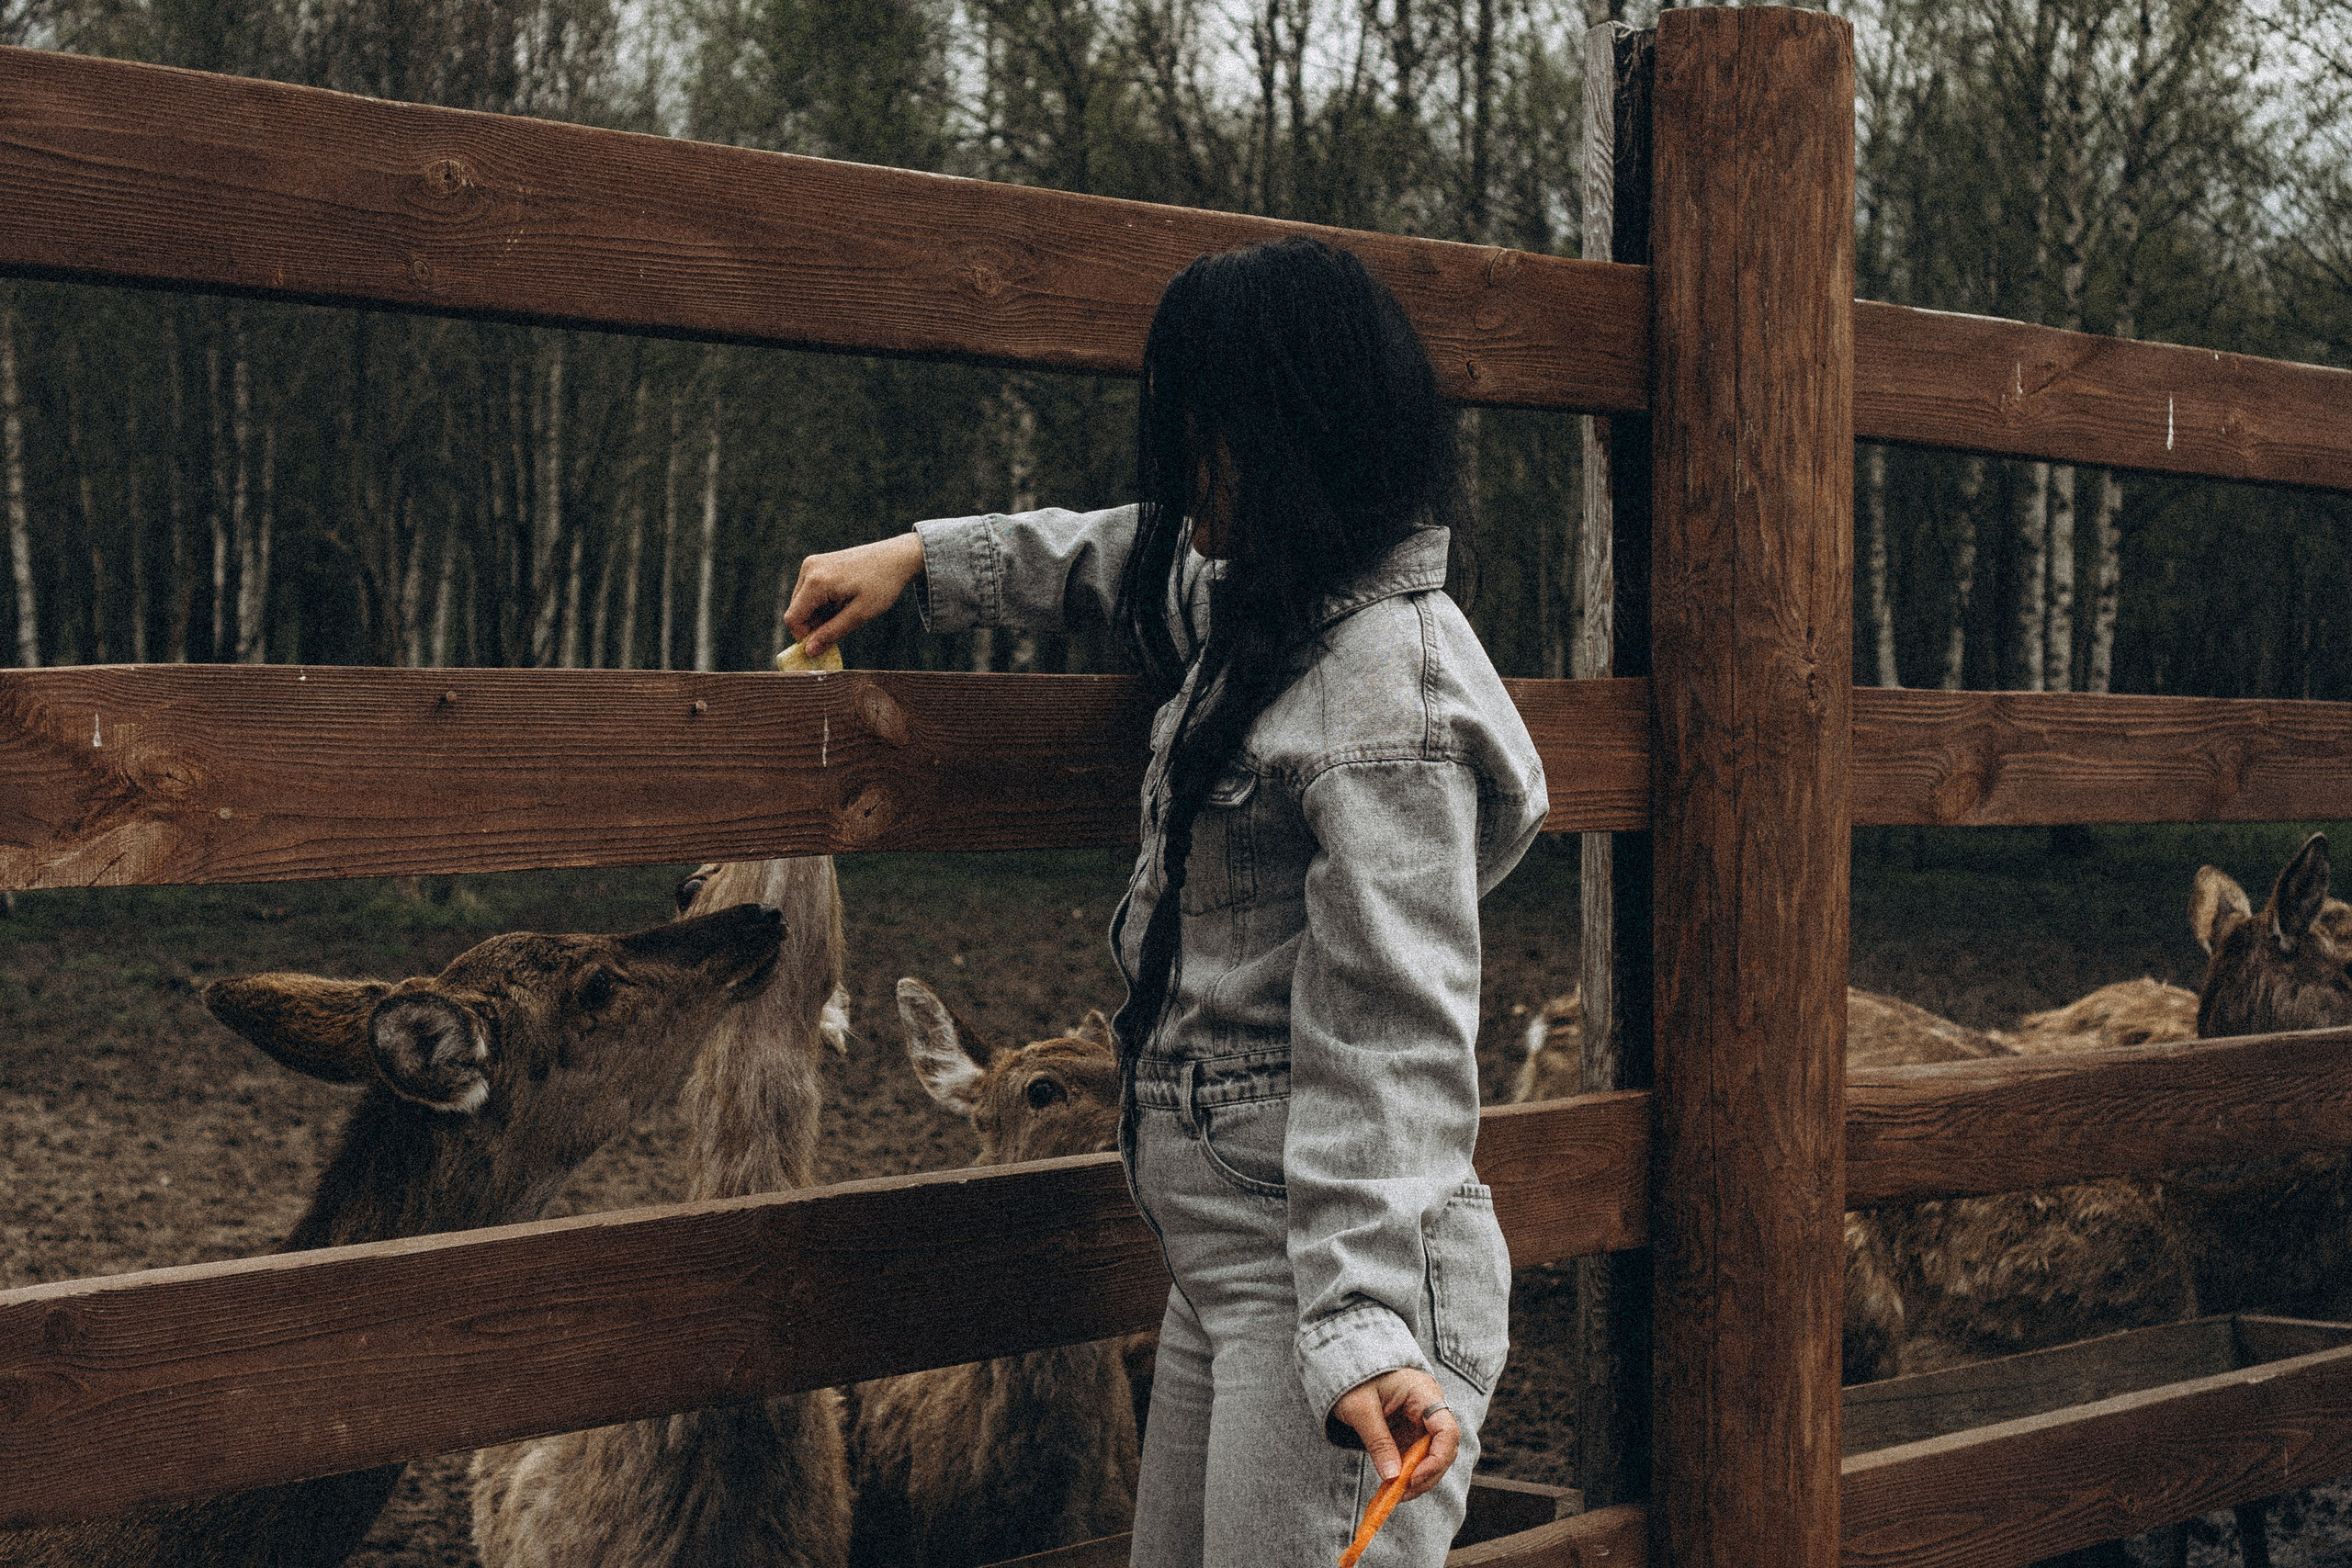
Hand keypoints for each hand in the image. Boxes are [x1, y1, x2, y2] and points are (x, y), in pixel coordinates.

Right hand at [784, 533, 925, 657]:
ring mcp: (812, 563)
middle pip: (796, 610)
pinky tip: (844, 600)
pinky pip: (809, 591)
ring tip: (847, 610)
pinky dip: (823, 602)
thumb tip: (809, 651)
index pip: (793, 618)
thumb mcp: (860, 614)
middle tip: (843, 624)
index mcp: (816, 581)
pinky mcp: (818, 563)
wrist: (897, 557)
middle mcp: (809, 569)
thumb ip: (832, 633)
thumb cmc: (882, 585)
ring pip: (802, 602)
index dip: (805, 636)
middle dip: (814, 625)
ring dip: (820, 614)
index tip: (827, 642)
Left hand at [1330, 1367, 1457, 1501]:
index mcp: (1424, 1393)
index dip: (1437, 1459)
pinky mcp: (1409, 1432)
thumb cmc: (1352, 1379)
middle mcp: (1429, 1409)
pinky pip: (1415, 1457)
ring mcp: (1420, 1422)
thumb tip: (1393, 1477)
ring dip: (1417, 1479)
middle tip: (1402, 1494)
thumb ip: (1378, 1442)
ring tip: (1395, 1494)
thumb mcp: (1360, 1409)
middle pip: (1443, 1449)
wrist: (1343, 1365)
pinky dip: (1406, 1474)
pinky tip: (1393, 1487)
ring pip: (1431, 1458)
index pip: (1447, 1430)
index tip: (1414, 1478)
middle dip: (1427, 1475)